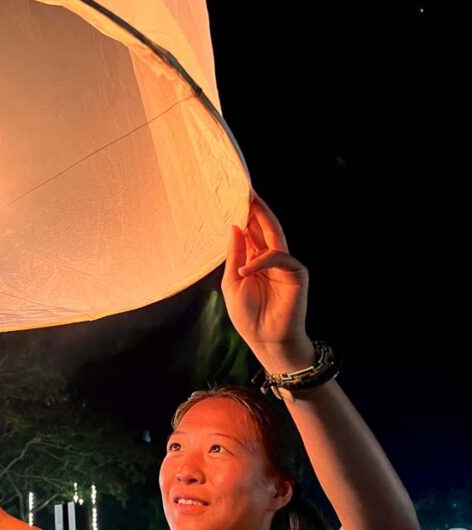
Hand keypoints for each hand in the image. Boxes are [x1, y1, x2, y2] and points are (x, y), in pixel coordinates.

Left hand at [222, 193, 313, 371]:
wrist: (267, 341)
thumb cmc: (248, 316)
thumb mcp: (232, 282)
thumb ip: (235, 255)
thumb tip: (234, 226)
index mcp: (253, 260)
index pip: (249, 232)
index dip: (243, 215)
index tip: (232, 196)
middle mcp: (269, 258)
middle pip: (263, 227)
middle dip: (255, 209)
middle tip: (245, 189)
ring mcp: (284, 264)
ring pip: (275, 235)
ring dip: (263, 218)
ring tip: (250, 203)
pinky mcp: (296, 272)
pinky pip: (279, 258)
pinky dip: (262, 260)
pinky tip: (247, 269)